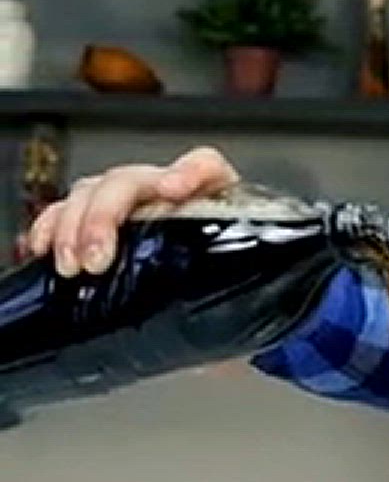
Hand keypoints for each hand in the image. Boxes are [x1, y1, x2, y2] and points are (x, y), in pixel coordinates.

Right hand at [26, 146, 239, 277]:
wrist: (226, 289)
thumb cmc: (237, 277)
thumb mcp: (250, 280)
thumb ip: (250, 285)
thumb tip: (253, 315)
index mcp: (214, 195)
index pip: (205, 165)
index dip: (188, 171)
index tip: (173, 190)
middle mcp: (168, 191)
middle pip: (131, 180)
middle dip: (106, 214)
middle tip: (98, 258)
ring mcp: (132, 203)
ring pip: (94, 192)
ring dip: (75, 226)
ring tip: (73, 263)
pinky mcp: (102, 224)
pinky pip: (67, 212)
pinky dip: (50, 226)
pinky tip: (43, 248)